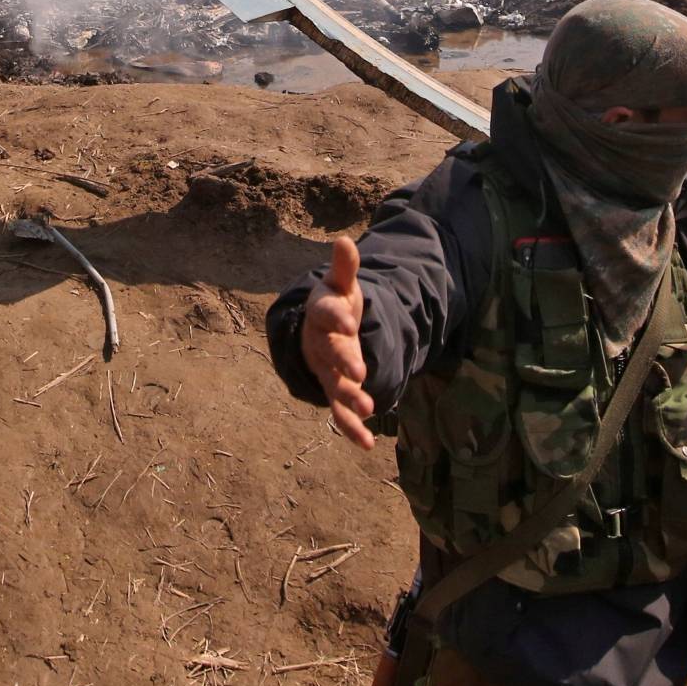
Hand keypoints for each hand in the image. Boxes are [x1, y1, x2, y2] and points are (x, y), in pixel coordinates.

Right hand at [301, 236, 374, 449]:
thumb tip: (345, 241)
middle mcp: (320, 345)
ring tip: (369, 409)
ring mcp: (326, 371)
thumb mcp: (340, 286)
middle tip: (360, 373)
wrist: (316, 334)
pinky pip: (340, 413)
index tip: (351, 323)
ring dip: (350, 399)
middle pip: (330, 354)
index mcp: (321, 315)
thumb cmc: (333, 306)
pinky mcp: (335, 391)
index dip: (337, 319)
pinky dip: (352, 428)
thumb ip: (344, 268)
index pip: (326, 314)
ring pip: (335, 386)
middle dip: (344, 364)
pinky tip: (368, 444)